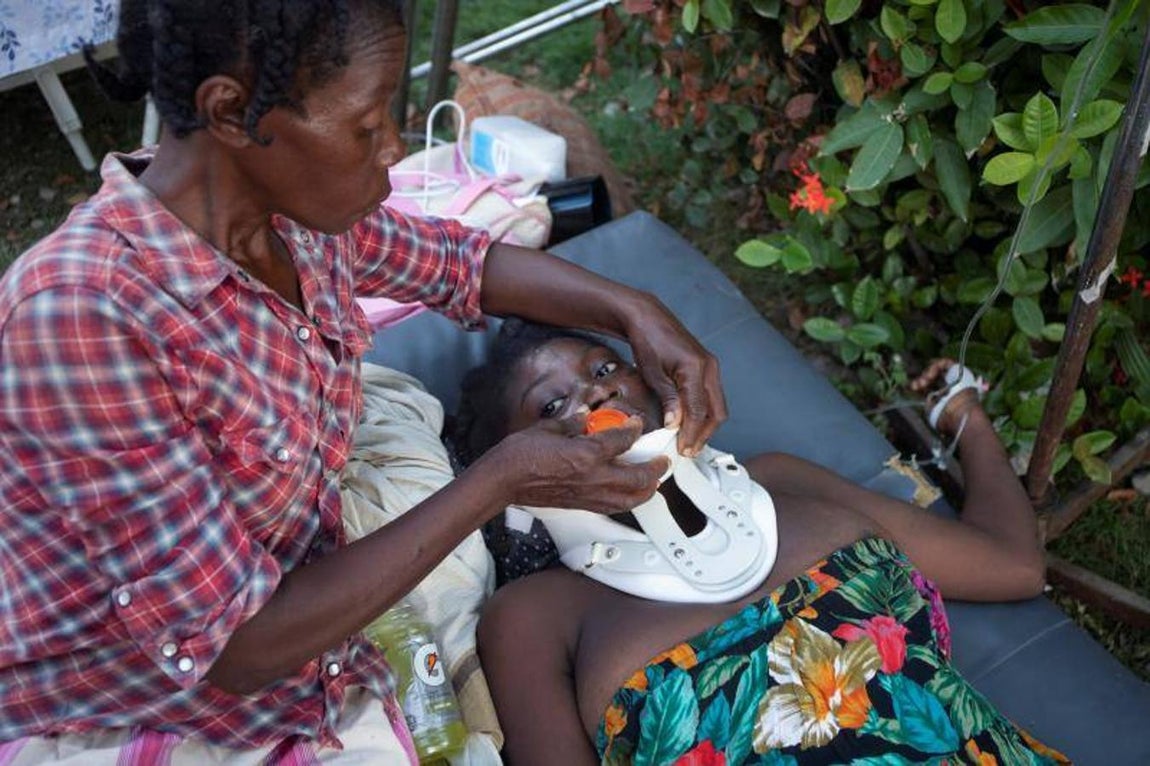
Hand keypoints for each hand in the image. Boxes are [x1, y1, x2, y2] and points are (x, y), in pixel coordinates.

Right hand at [485, 416, 667, 512]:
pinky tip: (630, 497)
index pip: (622, 440)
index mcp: (586, 453)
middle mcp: (593, 477)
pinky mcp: (582, 505)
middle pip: (638, 477)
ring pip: (631, 498)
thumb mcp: (550, 427)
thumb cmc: (520, 454)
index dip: (633, 429)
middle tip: (662, 460)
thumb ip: (574, 423)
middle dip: (655, 468)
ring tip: (655, 481)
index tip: (636, 424)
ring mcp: (589, 494)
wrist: (504, 480)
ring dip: (648, 489)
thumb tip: (586, 418)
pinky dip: (629, 501)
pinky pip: (615, 507)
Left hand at [625, 301, 726, 456]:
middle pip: (716, 411)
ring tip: (690, 441)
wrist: (646, 317)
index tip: (683, 449)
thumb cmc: (646, 339)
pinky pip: (711, 396)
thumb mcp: (652, 372)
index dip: (691, 434)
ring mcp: (710, 366)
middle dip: (704, 434)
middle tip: (689, 450)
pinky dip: (704, 412)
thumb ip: (667, 398)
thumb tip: (675, 424)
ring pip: (716, 405)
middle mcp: (709, 367)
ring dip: (705, 425)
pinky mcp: (706, 367)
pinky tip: (690, 423)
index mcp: (696, 368)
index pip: (699, 411)